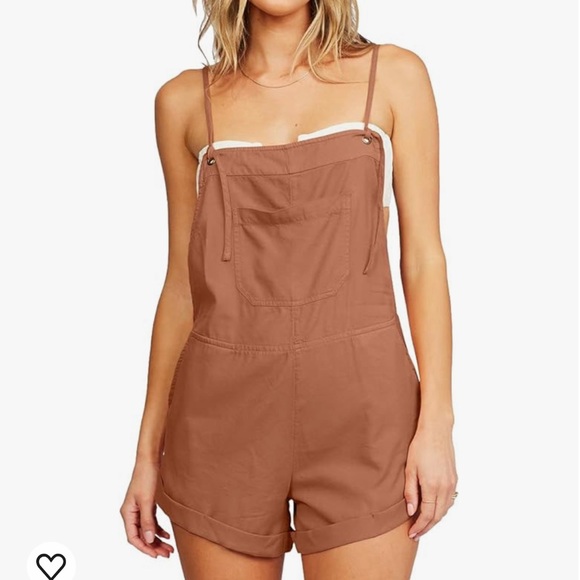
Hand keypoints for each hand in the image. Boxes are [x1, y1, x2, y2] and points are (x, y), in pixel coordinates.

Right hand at [119, 460, 174, 557]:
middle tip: (167, 553)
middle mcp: (131, 513)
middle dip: (153, 546)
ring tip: (169, 548)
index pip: (134, 538)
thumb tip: (149, 540)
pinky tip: (167, 535)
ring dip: (157, 539)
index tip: (156, 555)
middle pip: (141, 536)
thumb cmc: (146, 477)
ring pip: (147, 530)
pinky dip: (158, 529)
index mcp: (127, 513)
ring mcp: (139, 509)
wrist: (150, 460)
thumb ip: (147, 521)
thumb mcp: (147, 500)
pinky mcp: (146, 504)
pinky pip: (151, 522)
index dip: (145, 548)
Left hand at [404, 422, 457, 540]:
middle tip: (416, 534)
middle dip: (427, 527)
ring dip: (435, 520)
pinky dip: (441, 510)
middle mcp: (445, 488)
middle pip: (437, 516)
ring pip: (445, 510)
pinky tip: (433, 510)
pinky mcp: (454, 479)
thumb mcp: (410, 469)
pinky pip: (449, 501)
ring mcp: (451, 484)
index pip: (427, 515)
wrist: (436, 431)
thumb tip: (411, 511)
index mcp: (432, 486)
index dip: (420, 527)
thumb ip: (411, 492)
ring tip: (423, 525)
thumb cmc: (420, 447)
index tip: (412, 534)